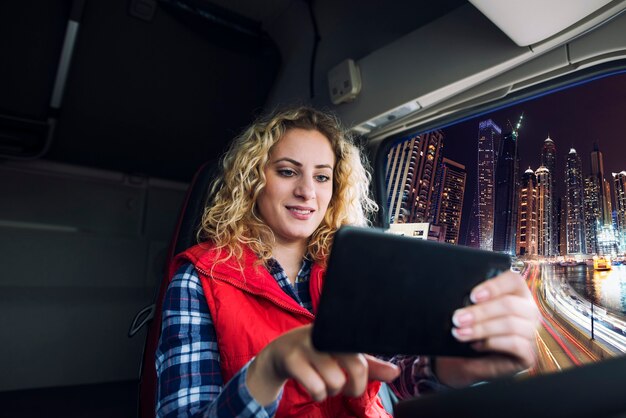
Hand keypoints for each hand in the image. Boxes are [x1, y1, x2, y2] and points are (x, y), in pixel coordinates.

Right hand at [246, 324, 399, 404]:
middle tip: (345, 386)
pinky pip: (317, 388)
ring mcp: (308, 344)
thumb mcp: (343, 356)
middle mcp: (326, 333)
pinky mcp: (292, 359)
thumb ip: (369, 365)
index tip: (358, 377)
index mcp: (341, 330)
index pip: (366, 349)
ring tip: (324, 382)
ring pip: (336, 381)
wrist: (277, 353)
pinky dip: (318, 395)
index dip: (368, 369)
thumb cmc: (317, 354)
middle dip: (354, 386)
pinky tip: (313, 387)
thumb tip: (396, 373)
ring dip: (332, 391)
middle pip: (357, 366)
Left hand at [435, 270, 539, 387]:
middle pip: (510, 304)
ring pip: (511, 324)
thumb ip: (476, 303)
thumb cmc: (476, 331)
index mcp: (518, 295)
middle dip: (480, 312)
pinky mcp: (531, 354)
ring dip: (481, 328)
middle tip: (458, 318)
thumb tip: (465, 301)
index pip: (515, 280)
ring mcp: (534, 333)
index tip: (472, 296)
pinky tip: (477, 345)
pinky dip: (492, 343)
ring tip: (461, 333)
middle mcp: (531, 312)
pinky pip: (515, 344)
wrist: (476, 361)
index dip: (494, 286)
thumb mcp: (475, 314)